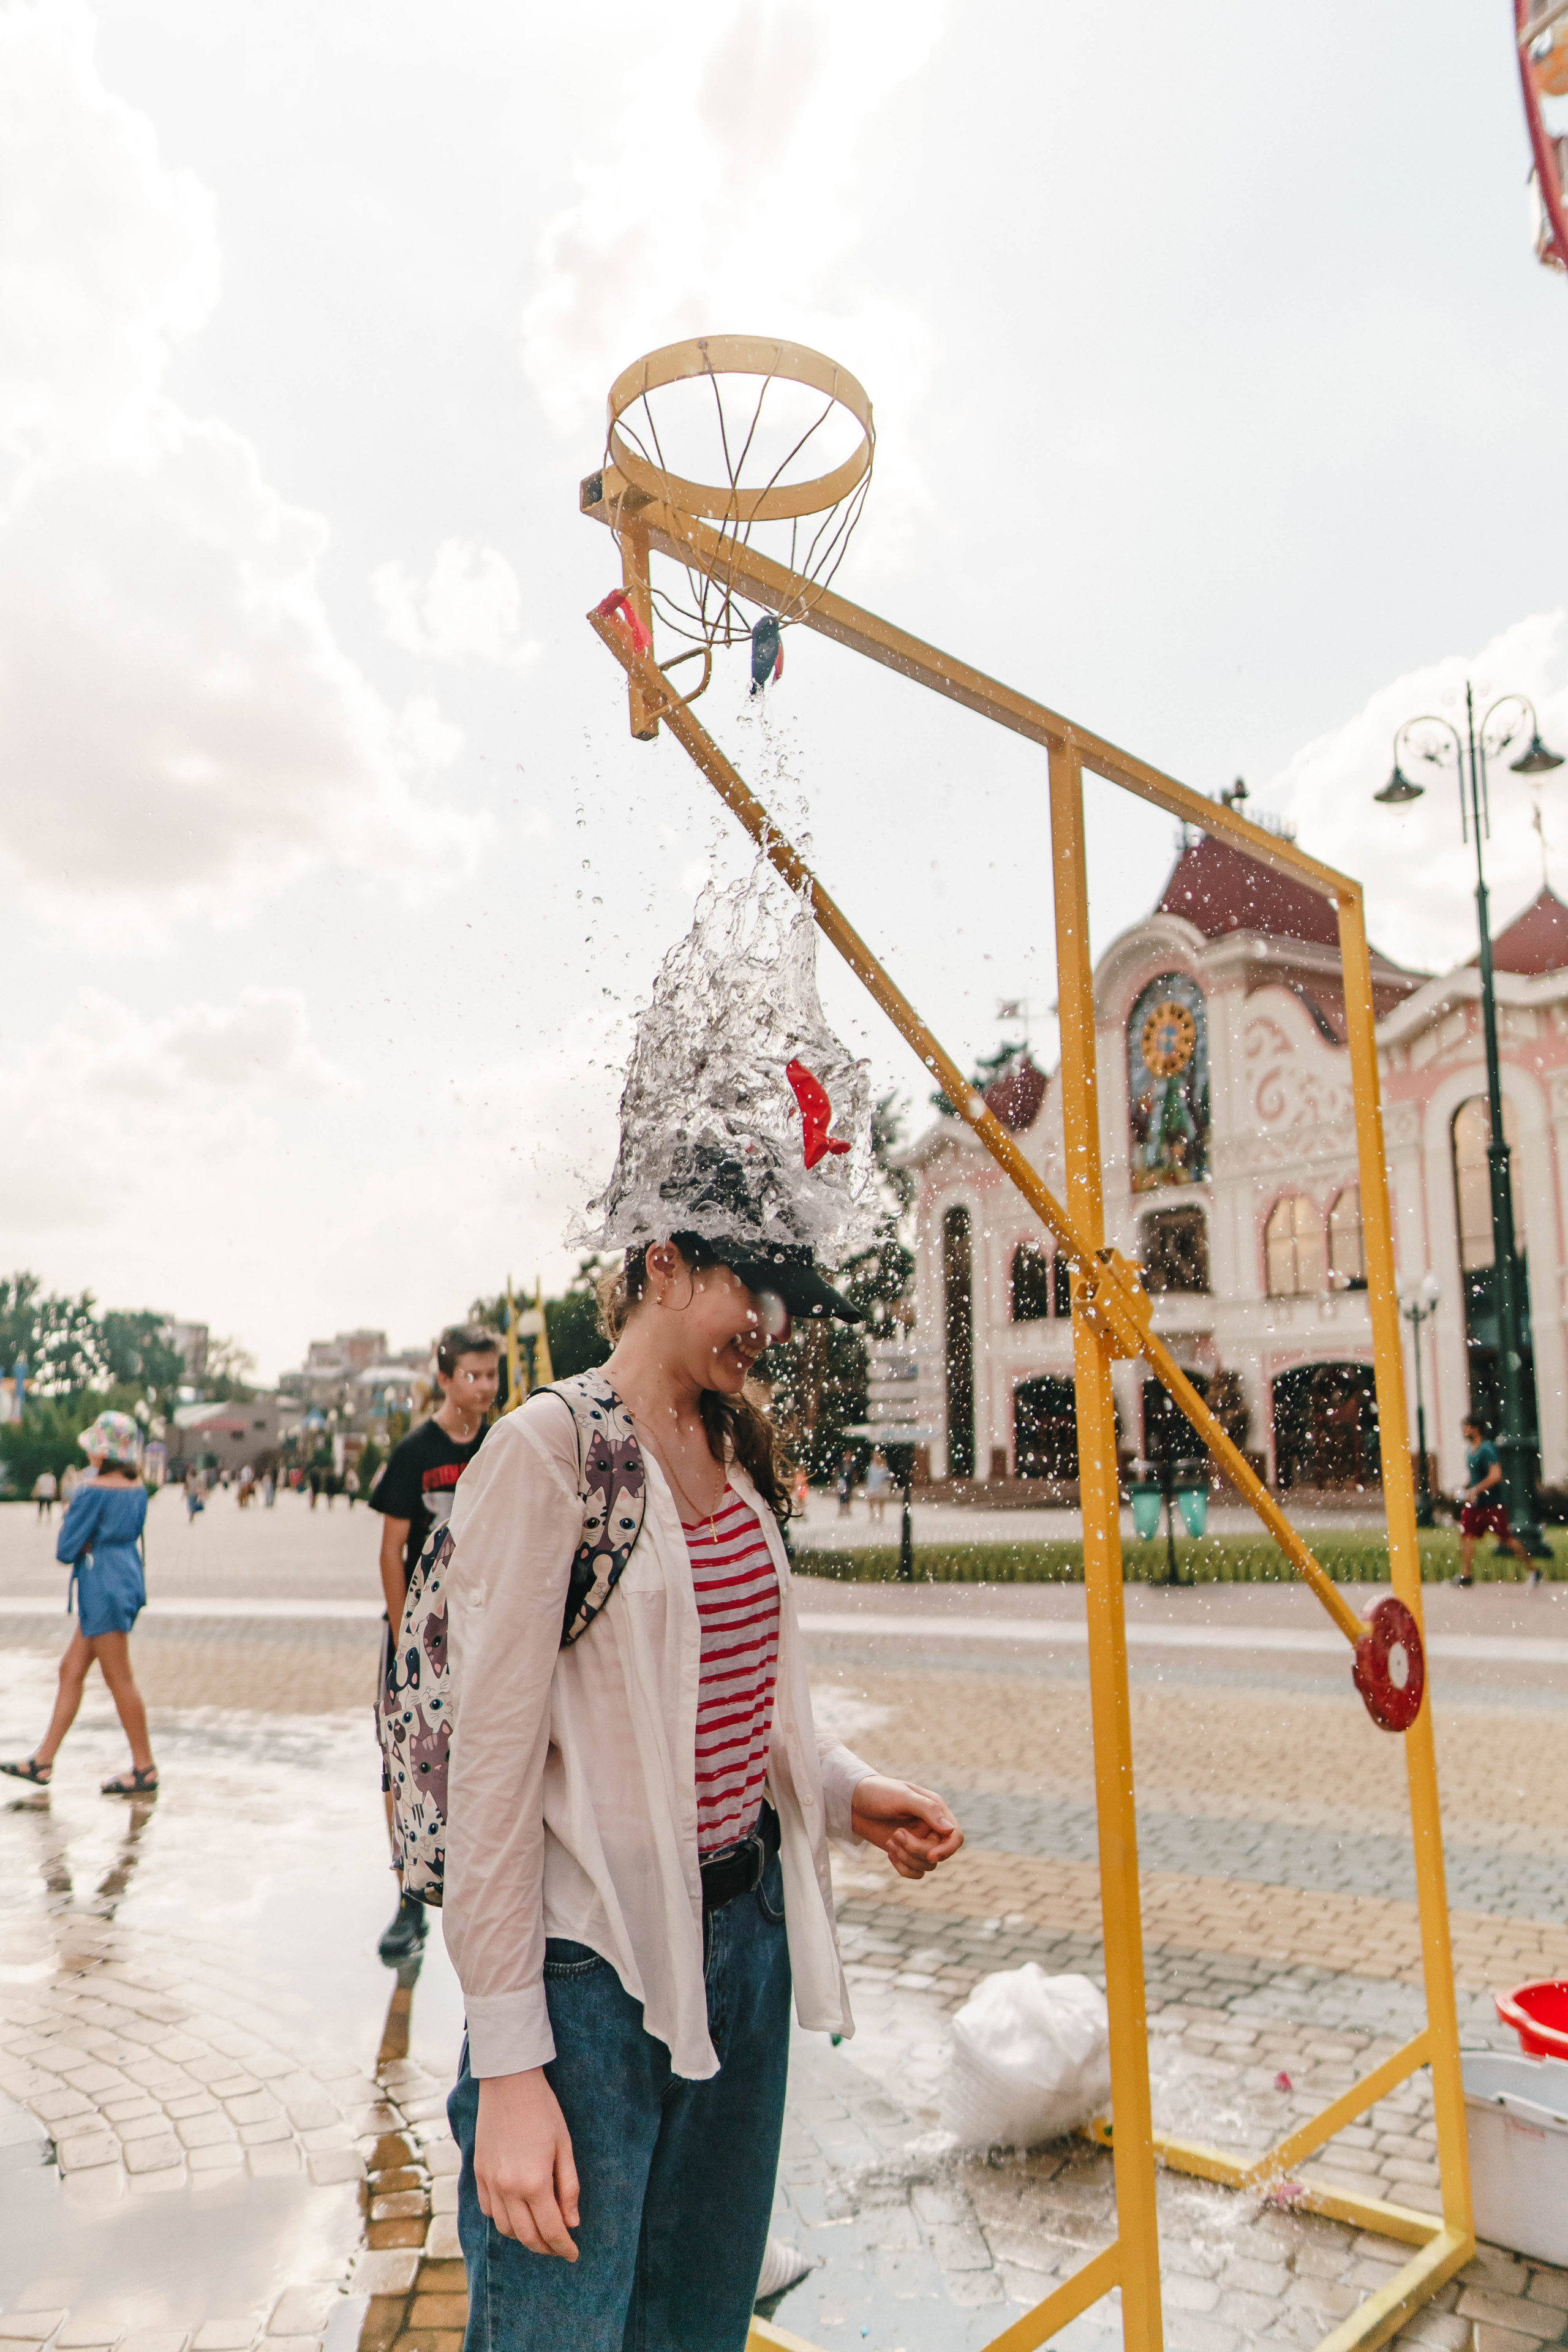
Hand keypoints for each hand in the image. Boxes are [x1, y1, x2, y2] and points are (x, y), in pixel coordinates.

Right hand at [474, 2068, 578, 2257]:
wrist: (509, 2083)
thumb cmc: (543, 2111)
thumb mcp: (564, 2147)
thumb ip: (568, 2188)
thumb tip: (572, 2223)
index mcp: (533, 2182)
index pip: (551, 2229)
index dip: (563, 2247)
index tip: (573, 2254)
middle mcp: (507, 2188)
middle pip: (526, 2236)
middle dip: (545, 2247)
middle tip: (559, 2248)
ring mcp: (489, 2182)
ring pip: (505, 2228)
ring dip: (523, 2237)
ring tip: (540, 2233)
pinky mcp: (477, 2173)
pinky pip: (488, 2210)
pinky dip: (503, 2220)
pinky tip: (516, 2214)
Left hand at [850, 1775, 962, 1879]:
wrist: (852, 1802)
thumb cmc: (877, 1792)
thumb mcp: (901, 1796)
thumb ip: (927, 1810)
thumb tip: (950, 1830)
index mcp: (935, 1809)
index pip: (955, 1836)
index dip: (948, 1850)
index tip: (931, 1856)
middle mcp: (931, 1827)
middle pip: (939, 1854)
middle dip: (916, 1849)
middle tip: (895, 1834)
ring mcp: (919, 1841)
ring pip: (927, 1866)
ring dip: (906, 1857)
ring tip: (890, 1840)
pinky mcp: (906, 1852)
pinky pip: (915, 1872)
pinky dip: (902, 1867)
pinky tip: (889, 1852)